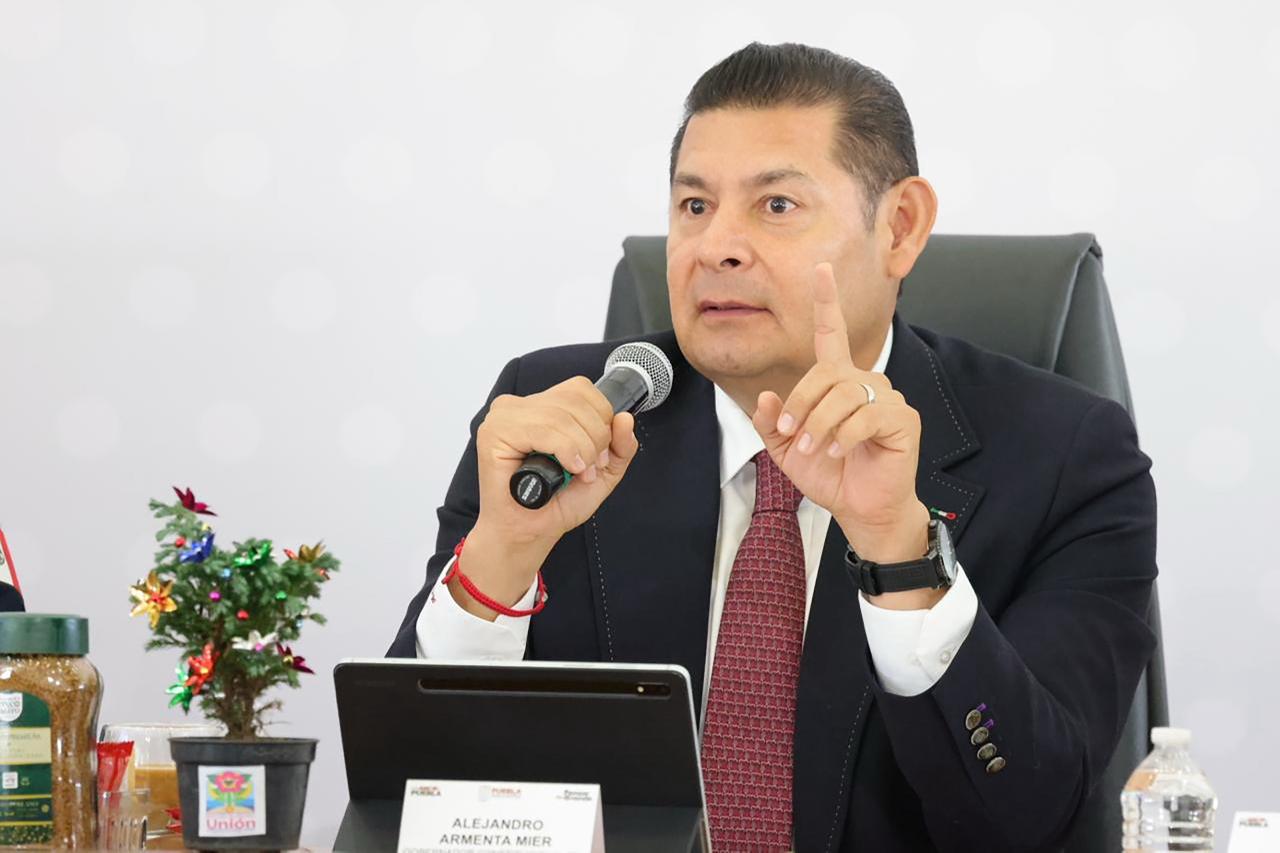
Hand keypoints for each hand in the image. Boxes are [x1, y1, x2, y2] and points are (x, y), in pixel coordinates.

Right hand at [457, 376, 639, 617]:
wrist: (530, 532)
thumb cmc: (556, 503)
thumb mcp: (603, 471)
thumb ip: (620, 445)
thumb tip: (625, 418)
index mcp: (542, 406)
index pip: (580, 389)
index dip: (601, 419)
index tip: (601, 454)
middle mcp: (520, 406)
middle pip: (575, 400)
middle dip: (595, 438)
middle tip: (590, 468)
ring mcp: (504, 417)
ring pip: (561, 415)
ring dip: (582, 449)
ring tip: (578, 473)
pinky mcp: (494, 433)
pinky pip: (543, 430)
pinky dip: (565, 451)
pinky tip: (566, 469)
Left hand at [752, 262, 928, 567]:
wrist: (861, 510)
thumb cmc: (831, 477)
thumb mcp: (786, 451)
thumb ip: (771, 424)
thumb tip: (766, 398)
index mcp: (838, 383)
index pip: (832, 334)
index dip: (827, 301)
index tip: (821, 269)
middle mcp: (864, 383)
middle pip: (826, 372)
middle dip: (801, 403)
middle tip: (788, 433)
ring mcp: (887, 399)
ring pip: (844, 393)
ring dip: (819, 423)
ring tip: (811, 447)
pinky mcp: (902, 419)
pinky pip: (866, 415)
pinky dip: (844, 435)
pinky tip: (838, 452)